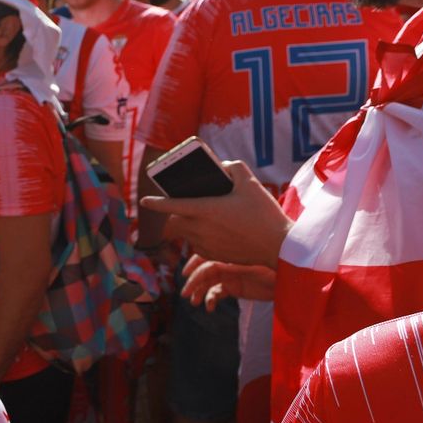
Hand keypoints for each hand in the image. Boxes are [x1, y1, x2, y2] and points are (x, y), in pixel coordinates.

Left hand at [139, 161, 290, 267]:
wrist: (279, 247)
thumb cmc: (264, 214)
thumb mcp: (251, 183)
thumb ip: (233, 168)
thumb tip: (221, 166)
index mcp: (206, 210)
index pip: (172, 205)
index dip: (155, 203)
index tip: (144, 200)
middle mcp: (201, 229)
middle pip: (174, 222)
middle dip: (173, 213)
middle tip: (184, 205)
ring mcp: (205, 245)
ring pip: (185, 234)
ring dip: (188, 224)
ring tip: (204, 215)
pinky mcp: (213, 256)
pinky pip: (197, 245)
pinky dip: (199, 237)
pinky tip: (215, 230)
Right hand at [180, 254, 275, 309]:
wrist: (292, 278)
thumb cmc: (277, 266)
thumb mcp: (257, 265)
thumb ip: (238, 264)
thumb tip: (218, 264)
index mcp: (231, 254)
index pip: (208, 258)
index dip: (194, 266)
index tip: (185, 275)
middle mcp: (228, 264)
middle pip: (205, 272)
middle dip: (194, 282)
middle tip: (185, 294)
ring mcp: (230, 276)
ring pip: (208, 283)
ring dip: (199, 291)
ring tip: (194, 302)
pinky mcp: (234, 288)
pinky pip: (217, 292)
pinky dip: (210, 299)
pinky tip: (210, 307)